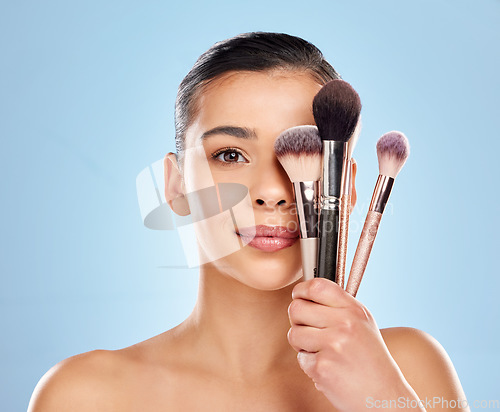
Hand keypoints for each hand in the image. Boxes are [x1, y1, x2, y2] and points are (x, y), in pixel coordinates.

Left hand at [287, 278, 422, 410]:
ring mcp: (333, 344)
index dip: (301, 290)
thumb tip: (305, 293)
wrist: (384, 396)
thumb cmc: (370, 360)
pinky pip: (300, 358)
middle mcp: (345, 323)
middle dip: (297, 321)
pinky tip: (328, 367)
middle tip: (309, 331)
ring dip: (301, 345)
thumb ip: (338, 307)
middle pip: (297, 308)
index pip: (317, 286)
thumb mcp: (362, 324)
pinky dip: (310, 365)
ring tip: (321, 351)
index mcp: (354, 309)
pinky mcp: (322, 366)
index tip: (298, 297)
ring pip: (293, 333)